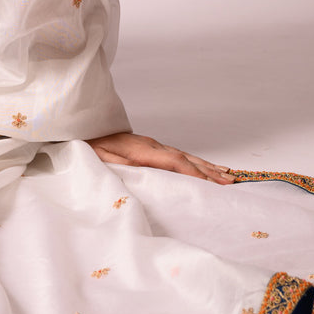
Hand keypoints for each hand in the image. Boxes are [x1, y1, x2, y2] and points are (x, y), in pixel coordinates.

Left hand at [86, 132, 235, 184]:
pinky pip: (179, 155)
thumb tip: (145, 175)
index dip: (193, 173)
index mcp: (141, 150)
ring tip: (227, 176)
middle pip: (185, 157)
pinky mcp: (151, 147)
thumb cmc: (90, 147)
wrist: (83, 128)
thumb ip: (122, 167)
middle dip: (208, 171)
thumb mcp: (101, 159)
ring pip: (185, 155)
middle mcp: (151, 145)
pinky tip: (205, 167)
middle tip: (230, 183)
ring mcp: (153, 144)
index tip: (210, 185)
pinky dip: (195, 162)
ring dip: (206, 166)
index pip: (173, 161)